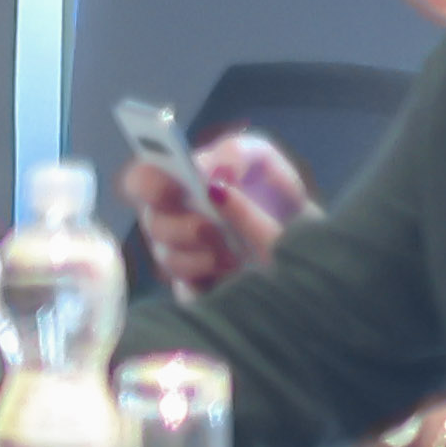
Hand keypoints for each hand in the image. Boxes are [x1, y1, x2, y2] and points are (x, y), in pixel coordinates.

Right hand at [125, 132, 311, 294]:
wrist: (305, 239)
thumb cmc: (274, 196)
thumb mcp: (264, 162)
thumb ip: (237, 154)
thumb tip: (210, 176)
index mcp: (177, 184)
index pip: (140, 180)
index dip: (149, 184)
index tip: (179, 188)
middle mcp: (171, 221)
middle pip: (152, 224)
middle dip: (184, 226)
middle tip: (214, 227)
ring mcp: (181, 259)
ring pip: (169, 260)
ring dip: (205, 255)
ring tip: (238, 254)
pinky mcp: (196, 292)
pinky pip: (187, 292)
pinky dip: (212, 284)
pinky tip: (236, 275)